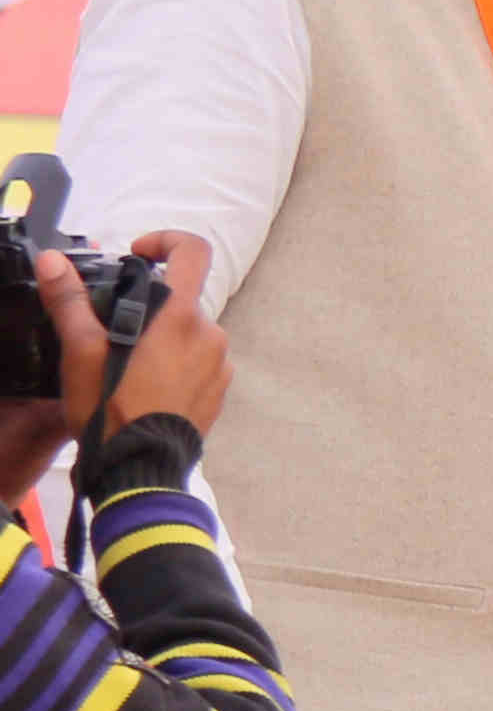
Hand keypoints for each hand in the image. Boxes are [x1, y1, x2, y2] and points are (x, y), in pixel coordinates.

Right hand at [51, 233, 226, 436]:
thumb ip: (69, 301)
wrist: (140, 469)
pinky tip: (143, 384)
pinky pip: (198, 361)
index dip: (166, 241)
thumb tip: (53, 262)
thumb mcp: (81, 352)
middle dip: (148, 305)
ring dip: (160, 337)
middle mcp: (212, 335)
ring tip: (123, 363)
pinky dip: (174, 362)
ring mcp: (221, 365)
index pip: (193, 252)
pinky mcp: (219, 390)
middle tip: (112, 327)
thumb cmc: (111, 410)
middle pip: (182, 299)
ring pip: (188, 332)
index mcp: (183, 318)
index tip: (139, 253)